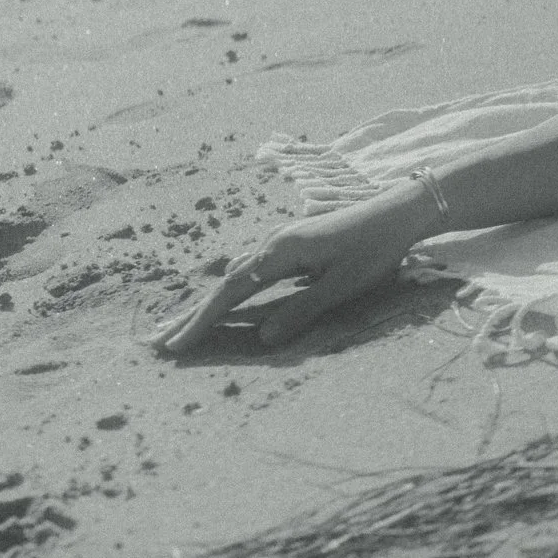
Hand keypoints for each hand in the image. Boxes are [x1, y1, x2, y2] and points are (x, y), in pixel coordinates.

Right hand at [152, 198, 421, 353]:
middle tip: (159, 342)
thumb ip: (303, 310)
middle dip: (192, 314)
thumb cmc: (375, 249)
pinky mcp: (291, 242)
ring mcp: (279, 240)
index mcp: (279, 253)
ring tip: (181, 326)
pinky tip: (222, 300)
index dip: (201, 322)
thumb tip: (263, 339)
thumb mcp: (342, 286)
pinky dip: (230, 289)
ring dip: (207, 302)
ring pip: (234, 276)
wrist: (398, 211)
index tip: (176, 346)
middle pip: (223, 284)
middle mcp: (271, 243)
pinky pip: (250, 269)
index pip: (230, 294)